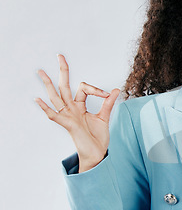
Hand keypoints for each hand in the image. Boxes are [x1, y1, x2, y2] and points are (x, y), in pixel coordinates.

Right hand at [35, 54, 119, 171]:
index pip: (84, 88)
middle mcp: (72, 109)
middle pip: (64, 86)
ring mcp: (68, 116)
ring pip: (56, 97)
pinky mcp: (68, 125)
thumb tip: (115, 89)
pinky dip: (46, 108)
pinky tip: (38, 99)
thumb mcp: (104, 117)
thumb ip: (108, 103)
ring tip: (41, 72)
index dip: (96, 89)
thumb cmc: (97, 137)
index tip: (107, 94)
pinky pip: (54, 115)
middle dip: (63, 71)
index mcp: (80, 106)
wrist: (97, 153)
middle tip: (60, 56)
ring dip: (48, 84)